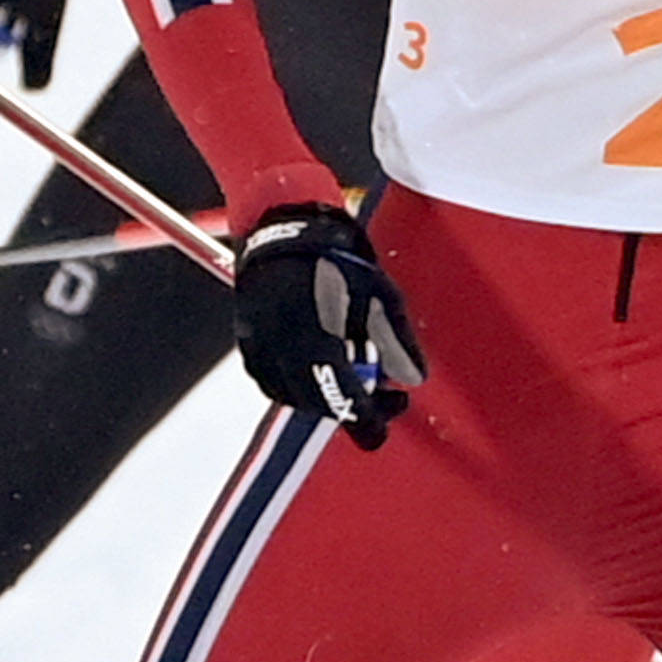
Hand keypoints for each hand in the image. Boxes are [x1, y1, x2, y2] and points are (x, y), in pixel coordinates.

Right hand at [233, 205, 426, 446]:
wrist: (286, 228)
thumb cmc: (336, 258)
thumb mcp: (380, 297)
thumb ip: (397, 344)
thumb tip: (414, 379)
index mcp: (315, 343)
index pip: (341, 403)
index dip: (364, 424)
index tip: (379, 433)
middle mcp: (281, 352)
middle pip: (317, 405)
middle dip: (350, 407)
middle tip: (382, 397)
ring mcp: (258, 349)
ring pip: (292, 397)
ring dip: (323, 397)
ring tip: (351, 378)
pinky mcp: (246, 342)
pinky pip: (272, 381)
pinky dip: (296, 385)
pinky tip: (317, 370)